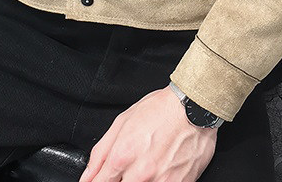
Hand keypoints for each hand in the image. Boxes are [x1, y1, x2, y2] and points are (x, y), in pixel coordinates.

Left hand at [78, 85, 217, 181]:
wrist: (194, 107)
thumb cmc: (161, 110)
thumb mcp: (123, 122)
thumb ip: (101, 153)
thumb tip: (87, 177)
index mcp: (123, 156)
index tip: (103, 180)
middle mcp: (141, 174)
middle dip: (121, 180)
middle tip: (129, 169)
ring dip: (139, 180)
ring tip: (148, 163)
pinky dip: (158, 180)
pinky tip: (161, 168)